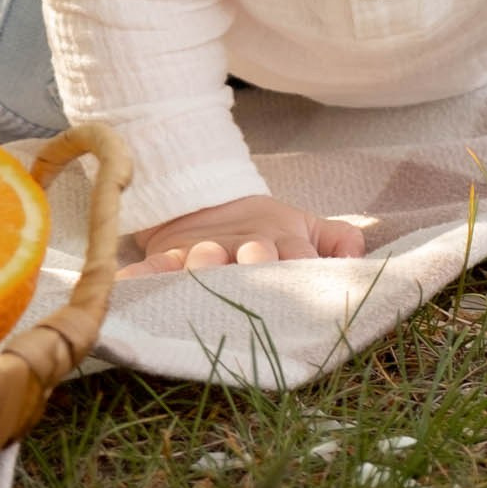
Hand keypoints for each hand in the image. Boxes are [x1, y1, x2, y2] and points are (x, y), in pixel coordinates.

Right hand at [131, 196, 368, 272]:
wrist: (207, 201)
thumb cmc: (266, 229)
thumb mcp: (307, 227)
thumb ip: (338, 240)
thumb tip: (357, 258)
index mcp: (283, 239)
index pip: (301, 255)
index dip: (307, 267)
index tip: (313, 286)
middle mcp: (246, 246)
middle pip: (256, 255)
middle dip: (260, 262)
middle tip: (257, 266)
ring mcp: (207, 251)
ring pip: (207, 258)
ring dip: (205, 265)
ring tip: (202, 268)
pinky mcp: (172, 255)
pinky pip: (156, 267)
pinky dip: (143, 275)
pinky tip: (129, 283)